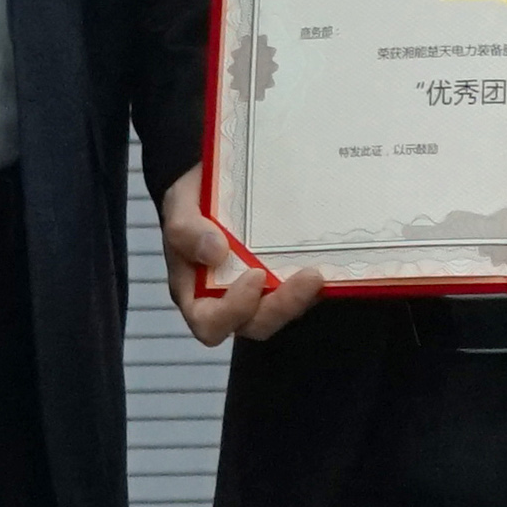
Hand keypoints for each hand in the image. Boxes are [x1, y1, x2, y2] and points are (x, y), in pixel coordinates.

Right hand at [160, 175, 324, 346]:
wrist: (211, 182)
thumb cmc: (190, 204)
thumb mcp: (179, 209)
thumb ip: (187, 231)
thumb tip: (215, 252)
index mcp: (196, 295)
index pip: (210, 324)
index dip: (234, 310)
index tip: (254, 275)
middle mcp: (228, 301)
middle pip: (255, 325)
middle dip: (282, 306)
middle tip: (307, 276)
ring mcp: (258, 293)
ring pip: (281, 313)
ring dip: (302, 298)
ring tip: (317, 273)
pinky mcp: (281, 280)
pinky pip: (299, 293)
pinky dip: (313, 284)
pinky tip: (327, 263)